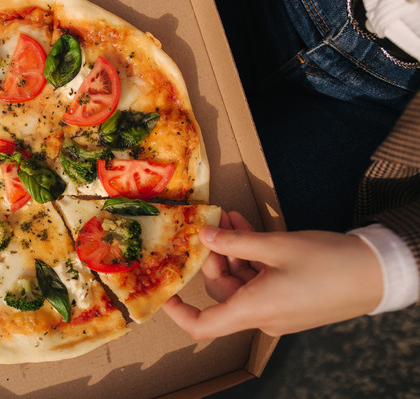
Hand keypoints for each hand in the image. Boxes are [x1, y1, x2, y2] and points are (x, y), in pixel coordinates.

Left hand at [162, 211, 382, 339]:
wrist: (379, 273)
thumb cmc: (329, 262)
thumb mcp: (276, 246)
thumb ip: (234, 243)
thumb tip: (204, 235)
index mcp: (254, 310)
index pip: (203, 325)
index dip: (178, 311)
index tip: (165, 290)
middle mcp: (262, 316)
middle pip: (223, 290)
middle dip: (216, 255)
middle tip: (214, 224)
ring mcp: (277, 311)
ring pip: (241, 282)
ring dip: (234, 251)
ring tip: (232, 219)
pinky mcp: (289, 302)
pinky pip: (259, 282)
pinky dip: (252, 258)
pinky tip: (248, 229)